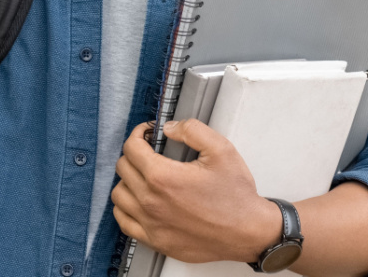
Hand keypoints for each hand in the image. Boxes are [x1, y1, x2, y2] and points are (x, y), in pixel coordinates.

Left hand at [111, 120, 283, 263]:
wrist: (248, 232)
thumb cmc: (236, 196)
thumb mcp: (221, 150)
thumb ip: (192, 130)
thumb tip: (169, 128)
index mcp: (163, 177)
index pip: (131, 148)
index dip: (137, 134)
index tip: (146, 134)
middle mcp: (151, 202)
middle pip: (123, 168)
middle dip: (133, 154)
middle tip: (148, 152)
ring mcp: (151, 224)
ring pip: (119, 195)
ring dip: (127, 180)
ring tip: (144, 176)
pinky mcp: (155, 240)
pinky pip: (124, 221)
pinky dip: (126, 208)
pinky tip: (139, 201)